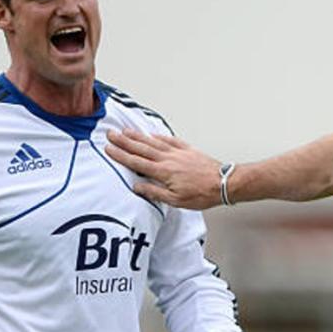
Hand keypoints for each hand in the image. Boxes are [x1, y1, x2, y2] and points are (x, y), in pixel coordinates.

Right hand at [106, 129, 222, 208]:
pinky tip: (152, 134)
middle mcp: (168, 159)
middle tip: (111, 134)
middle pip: (141, 148)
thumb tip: (137, 187)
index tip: (109, 148)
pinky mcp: (188, 150)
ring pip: (153, 142)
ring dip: (138, 136)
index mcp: (162, 172)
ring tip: (126, 131)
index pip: (136, 162)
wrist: (223, 183)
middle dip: (124, 141)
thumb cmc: (201, 194)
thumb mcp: (175, 200)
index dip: (121, 155)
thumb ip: (154, 192)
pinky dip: (159, 136)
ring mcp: (178, 153)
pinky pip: (170, 140)